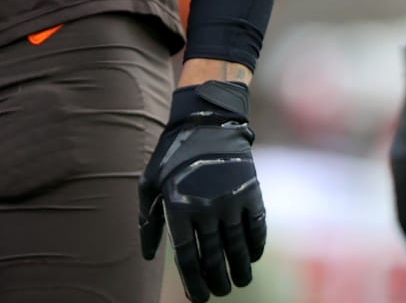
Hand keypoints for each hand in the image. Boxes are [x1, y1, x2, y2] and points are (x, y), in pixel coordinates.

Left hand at [139, 81, 267, 299]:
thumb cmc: (173, 154)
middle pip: (213, 257)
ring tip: (239, 282)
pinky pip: (256, 228)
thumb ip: (148, 220)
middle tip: (220, 292)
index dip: (193, 281)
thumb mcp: (150, 182)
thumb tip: (148, 256)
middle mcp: (205, 208)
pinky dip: (256, 246)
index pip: (186, 256)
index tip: (200, 297)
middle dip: (217, 280)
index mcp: (177, 207)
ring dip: (239, 269)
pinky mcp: (251, 192)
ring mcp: (230, 200)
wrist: (207, 121)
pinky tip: (252, 257)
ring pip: (237, 247)